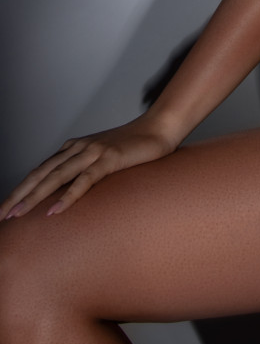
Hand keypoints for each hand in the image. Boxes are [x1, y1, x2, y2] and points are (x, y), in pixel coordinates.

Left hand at [1, 114, 177, 218]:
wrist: (159, 128)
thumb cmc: (134, 147)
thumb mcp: (104, 158)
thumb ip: (86, 170)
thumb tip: (71, 194)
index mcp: (74, 148)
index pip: (41, 170)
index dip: (22, 188)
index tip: (7, 207)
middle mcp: (78, 147)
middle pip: (41, 173)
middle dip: (19, 195)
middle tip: (2, 216)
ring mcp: (93, 152)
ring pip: (56, 177)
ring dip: (34, 197)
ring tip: (18, 214)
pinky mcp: (109, 159)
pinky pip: (84, 180)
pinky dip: (68, 196)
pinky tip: (55, 210)